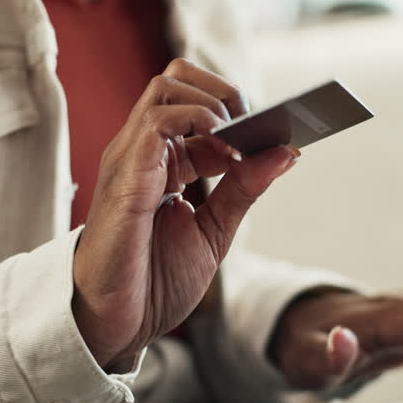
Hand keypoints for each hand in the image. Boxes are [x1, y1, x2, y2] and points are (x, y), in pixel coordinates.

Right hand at [73, 59, 299, 368]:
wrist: (116, 323)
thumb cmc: (153, 281)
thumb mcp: (213, 232)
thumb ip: (245, 190)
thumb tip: (287, 152)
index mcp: (163, 161)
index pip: (197, 104)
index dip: (240, 112)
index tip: (274, 136)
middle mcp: (143, 151)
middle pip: (178, 79)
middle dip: (225, 91)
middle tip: (253, 128)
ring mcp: (131, 157)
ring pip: (169, 87)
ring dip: (215, 105)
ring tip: (240, 141)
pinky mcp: (125, 174)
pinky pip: (159, 121)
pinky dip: (200, 124)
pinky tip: (226, 153)